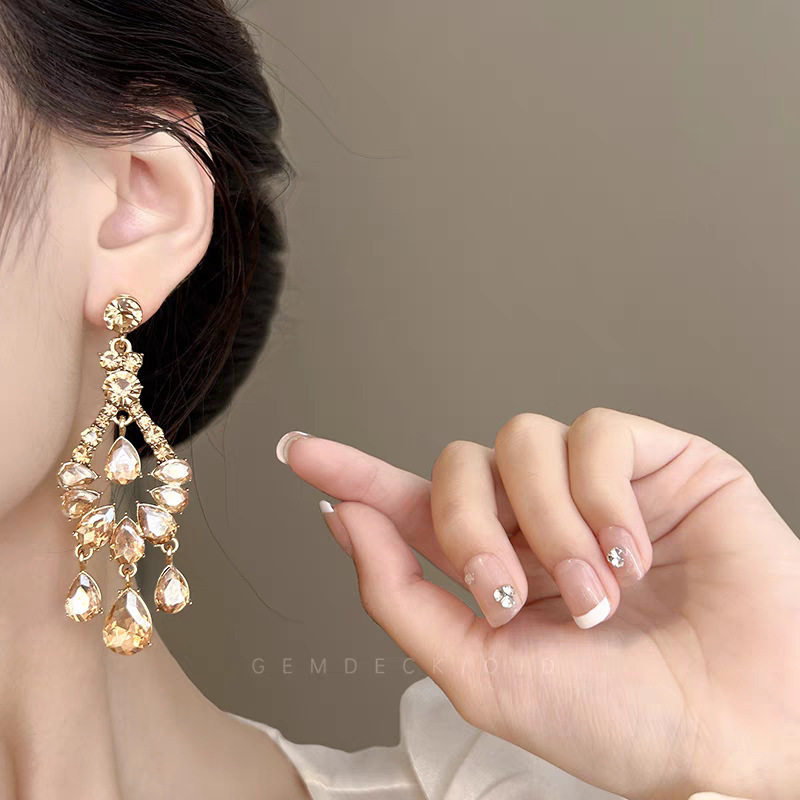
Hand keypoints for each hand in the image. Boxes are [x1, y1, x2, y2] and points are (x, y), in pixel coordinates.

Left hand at [277, 409, 799, 799]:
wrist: (742, 725)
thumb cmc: (622, 718)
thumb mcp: (486, 677)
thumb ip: (402, 598)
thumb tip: (346, 520)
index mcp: (492, 567)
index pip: (407, 504)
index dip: (352, 472)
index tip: (297, 450)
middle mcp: (535, 519)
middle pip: (456, 466)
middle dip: (466, 525)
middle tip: (507, 593)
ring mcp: (593, 486)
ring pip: (522, 441)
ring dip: (547, 524)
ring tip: (593, 592)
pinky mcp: (654, 459)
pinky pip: (596, 434)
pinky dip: (604, 498)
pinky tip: (635, 551)